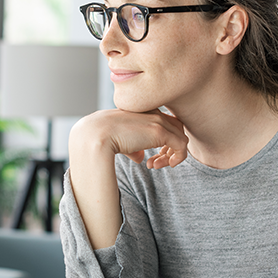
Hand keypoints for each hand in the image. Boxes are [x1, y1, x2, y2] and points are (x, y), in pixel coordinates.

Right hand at [67, 108, 189, 248]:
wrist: (95, 135)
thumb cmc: (102, 138)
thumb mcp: (119, 140)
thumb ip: (133, 147)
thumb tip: (140, 157)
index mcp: (142, 111)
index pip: (163, 122)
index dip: (162, 141)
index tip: (150, 157)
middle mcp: (152, 113)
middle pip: (175, 128)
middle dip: (169, 147)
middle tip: (156, 163)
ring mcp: (158, 121)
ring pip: (181, 136)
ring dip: (172, 154)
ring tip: (156, 166)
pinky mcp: (161, 132)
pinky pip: (182, 145)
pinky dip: (177, 158)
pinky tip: (161, 166)